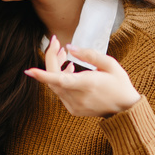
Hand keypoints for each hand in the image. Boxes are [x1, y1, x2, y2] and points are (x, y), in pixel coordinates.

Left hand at [24, 36, 141, 117]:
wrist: (125, 110)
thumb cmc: (119, 84)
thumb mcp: (110, 65)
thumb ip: (89, 55)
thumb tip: (70, 47)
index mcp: (87, 84)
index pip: (60, 80)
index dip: (43, 75)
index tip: (29, 70)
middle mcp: (77, 97)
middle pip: (53, 78)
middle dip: (51, 58)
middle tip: (56, 44)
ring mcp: (74, 105)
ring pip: (55, 85)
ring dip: (55, 68)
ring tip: (65, 55)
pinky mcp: (73, 109)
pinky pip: (60, 92)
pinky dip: (60, 80)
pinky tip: (70, 71)